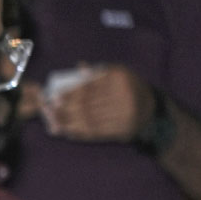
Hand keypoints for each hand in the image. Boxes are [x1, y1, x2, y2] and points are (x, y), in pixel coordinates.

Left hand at [37, 64, 156, 141]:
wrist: (151, 109)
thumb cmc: (128, 87)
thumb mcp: (118, 73)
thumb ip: (98, 71)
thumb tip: (79, 66)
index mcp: (120, 78)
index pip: (89, 87)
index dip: (70, 94)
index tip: (55, 97)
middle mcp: (124, 95)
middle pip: (88, 104)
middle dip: (65, 109)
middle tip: (49, 111)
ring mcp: (125, 114)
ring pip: (91, 120)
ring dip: (69, 123)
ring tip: (54, 123)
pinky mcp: (124, 130)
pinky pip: (98, 132)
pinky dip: (80, 133)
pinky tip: (68, 132)